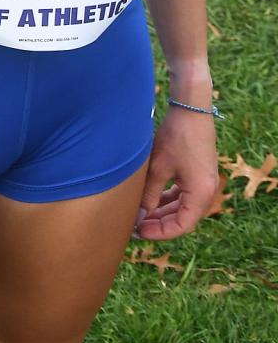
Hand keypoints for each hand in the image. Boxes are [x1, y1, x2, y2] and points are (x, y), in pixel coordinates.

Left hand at [135, 107, 218, 239]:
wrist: (190, 110)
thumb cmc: (175, 137)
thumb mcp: (158, 168)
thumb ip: (150, 194)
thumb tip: (139, 215)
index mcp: (201, 193)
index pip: (182, 225)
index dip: (161, 232)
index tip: (140, 232)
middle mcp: (207, 191)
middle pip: (183, 217)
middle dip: (159, 223)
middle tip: (136, 226)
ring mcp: (204, 182)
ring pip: (182, 206)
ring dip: (163, 211)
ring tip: (140, 215)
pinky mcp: (198, 173)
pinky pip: (183, 194)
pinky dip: (168, 198)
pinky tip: (150, 200)